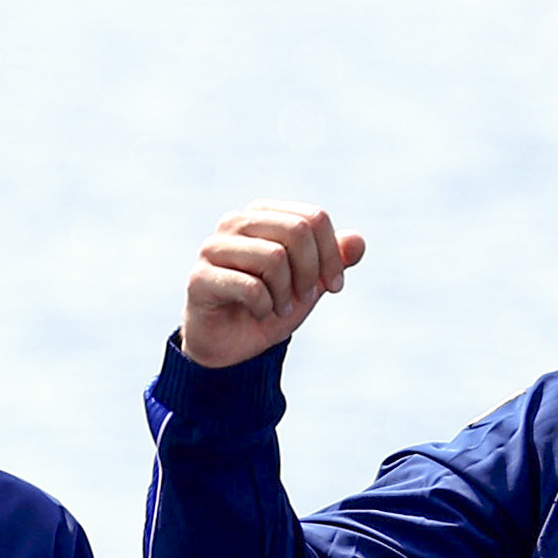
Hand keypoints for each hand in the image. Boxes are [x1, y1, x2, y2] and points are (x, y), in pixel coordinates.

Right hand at [180, 202, 366, 368]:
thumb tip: (357, 241)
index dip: (333, 255)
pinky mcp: (199, 278)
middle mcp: (234, 222)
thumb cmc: (271, 305)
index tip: (334, 286)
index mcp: (262, 214)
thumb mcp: (311, 282)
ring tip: (280, 308)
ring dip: (286, 293)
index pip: (313, 218)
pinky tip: (259, 314)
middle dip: (311, 272)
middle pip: (297, 230)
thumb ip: (335, 259)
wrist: (231, 343)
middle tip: (306, 298)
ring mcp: (212, 248)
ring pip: (274, 257)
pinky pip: (251, 286)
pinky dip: (265, 307)